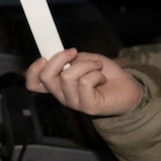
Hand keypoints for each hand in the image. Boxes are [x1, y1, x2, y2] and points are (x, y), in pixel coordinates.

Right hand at [24, 48, 143, 117]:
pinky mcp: (88, 106)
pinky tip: (102, 78)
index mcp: (58, 84)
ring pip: (68, 76)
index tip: (43, 58)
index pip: (33, 83)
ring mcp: (74, 102)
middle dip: (60, 58)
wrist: (128, 88)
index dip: (32, 70)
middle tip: (74, 53)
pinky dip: (96, 73)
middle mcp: (62, 95)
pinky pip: (85, 82)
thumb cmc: (105, 73)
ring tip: (97, 67)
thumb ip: (70, 59)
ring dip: (86, 64)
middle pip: (46, 77)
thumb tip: (62, 55)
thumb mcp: (84, 59)